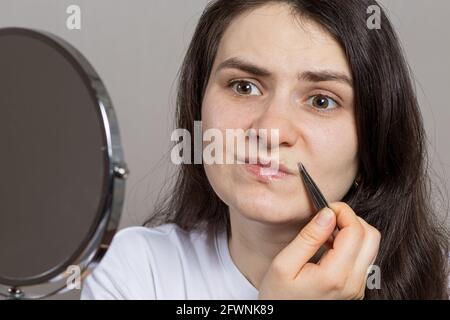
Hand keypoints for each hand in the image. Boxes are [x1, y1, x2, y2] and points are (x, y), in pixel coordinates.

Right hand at [258, 202, 380, 299]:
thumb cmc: (278, 295)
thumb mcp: (283, 264)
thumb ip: (308, 238)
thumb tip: (327, 214)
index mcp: (335, 276)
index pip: (356, 231)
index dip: (343, 211)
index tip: (326, 208)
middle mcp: (353, 284)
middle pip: (371, 236)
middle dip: (352, 219)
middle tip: (329, 217)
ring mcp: (357, 288)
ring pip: (371, 246)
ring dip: (353, 231)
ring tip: (327, 233)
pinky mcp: (356, 289)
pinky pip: (365, 258)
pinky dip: (352, 245)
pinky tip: (331, 246)